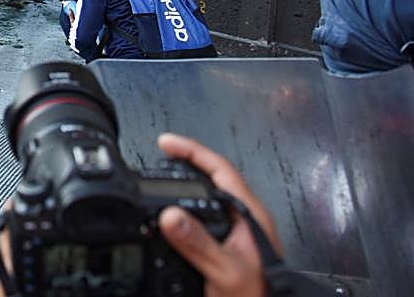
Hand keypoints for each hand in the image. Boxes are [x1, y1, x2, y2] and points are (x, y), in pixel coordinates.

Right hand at [157, 133, 276, 296]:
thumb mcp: (224, 271)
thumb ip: (198, 243)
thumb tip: (170, 215)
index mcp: (250, 215)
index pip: (220, 168)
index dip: (192, 151)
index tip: (167, 143)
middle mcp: (245, 218)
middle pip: (214, 175)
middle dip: (186, 159)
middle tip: (163, 151)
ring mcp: (237, 230)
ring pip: (210, 194)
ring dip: (186, 180)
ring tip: (166, 172)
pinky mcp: (228, 243)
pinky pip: (205, 213)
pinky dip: (186, 204)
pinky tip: (174, 211)